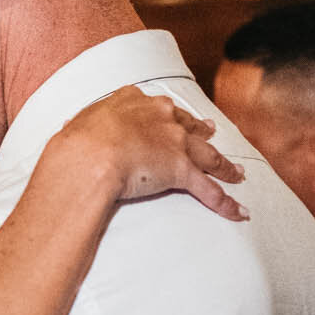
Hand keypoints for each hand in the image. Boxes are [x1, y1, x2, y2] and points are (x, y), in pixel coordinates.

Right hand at [54, 88, 245, 221]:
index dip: (168, 114)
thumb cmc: (78, 140)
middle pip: (189, 126)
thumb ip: (87, 124)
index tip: (172, 115)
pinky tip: (238, 212)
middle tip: (211, 131)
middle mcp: (161, 117)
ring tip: (237, 174)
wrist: (88, 154)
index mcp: (135, 102)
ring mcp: (175, 143)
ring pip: (208, 155)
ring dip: (225, 166)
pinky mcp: (182, 170)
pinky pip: (209, 190)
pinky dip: (225, 202)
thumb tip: (75, 129)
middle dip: (202, 131)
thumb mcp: (80, 122)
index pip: (158, 107)